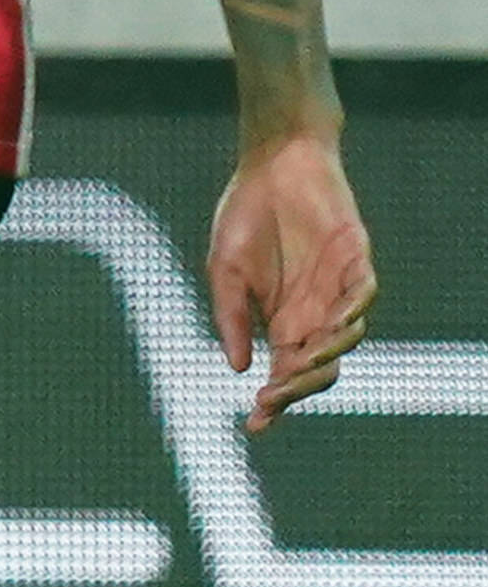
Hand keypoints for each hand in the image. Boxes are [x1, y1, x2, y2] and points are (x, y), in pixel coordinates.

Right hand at [206, 132, 374, 430]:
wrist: (271, 162)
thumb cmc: (245, 214)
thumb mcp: (223, 270)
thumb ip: (230, 317)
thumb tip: (237, 368)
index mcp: (281, 321)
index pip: (285, 375)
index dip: (274, 403)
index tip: (254, 425)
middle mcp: (314, 313)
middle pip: (320, 368)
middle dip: (298, 389)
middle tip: (274, 397)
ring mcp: (337, 288)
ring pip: (346, 338)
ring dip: (326, 356)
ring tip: (301, 362)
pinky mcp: (356, 258)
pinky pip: (363, 293)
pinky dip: (354, 311)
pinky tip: (337, 323)